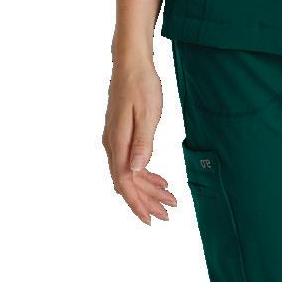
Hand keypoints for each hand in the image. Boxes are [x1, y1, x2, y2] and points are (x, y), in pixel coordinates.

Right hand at [102, 56, 177, 225]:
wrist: (131, 62)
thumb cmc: (141, 84)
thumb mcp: (147, 112)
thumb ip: (142, 142)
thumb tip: (135, 171)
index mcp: (117, 143)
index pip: (125, 182)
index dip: (137, 203)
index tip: (150, 219)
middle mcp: (113, 145)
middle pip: (128, 182)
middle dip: (147, 200)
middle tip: (167, 213)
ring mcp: (116, 140)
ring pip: (130, 174)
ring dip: (148, 188)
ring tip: (168, 199)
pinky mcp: (121, 134)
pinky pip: (131, 162)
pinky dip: (145, 174)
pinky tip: (159, 179)